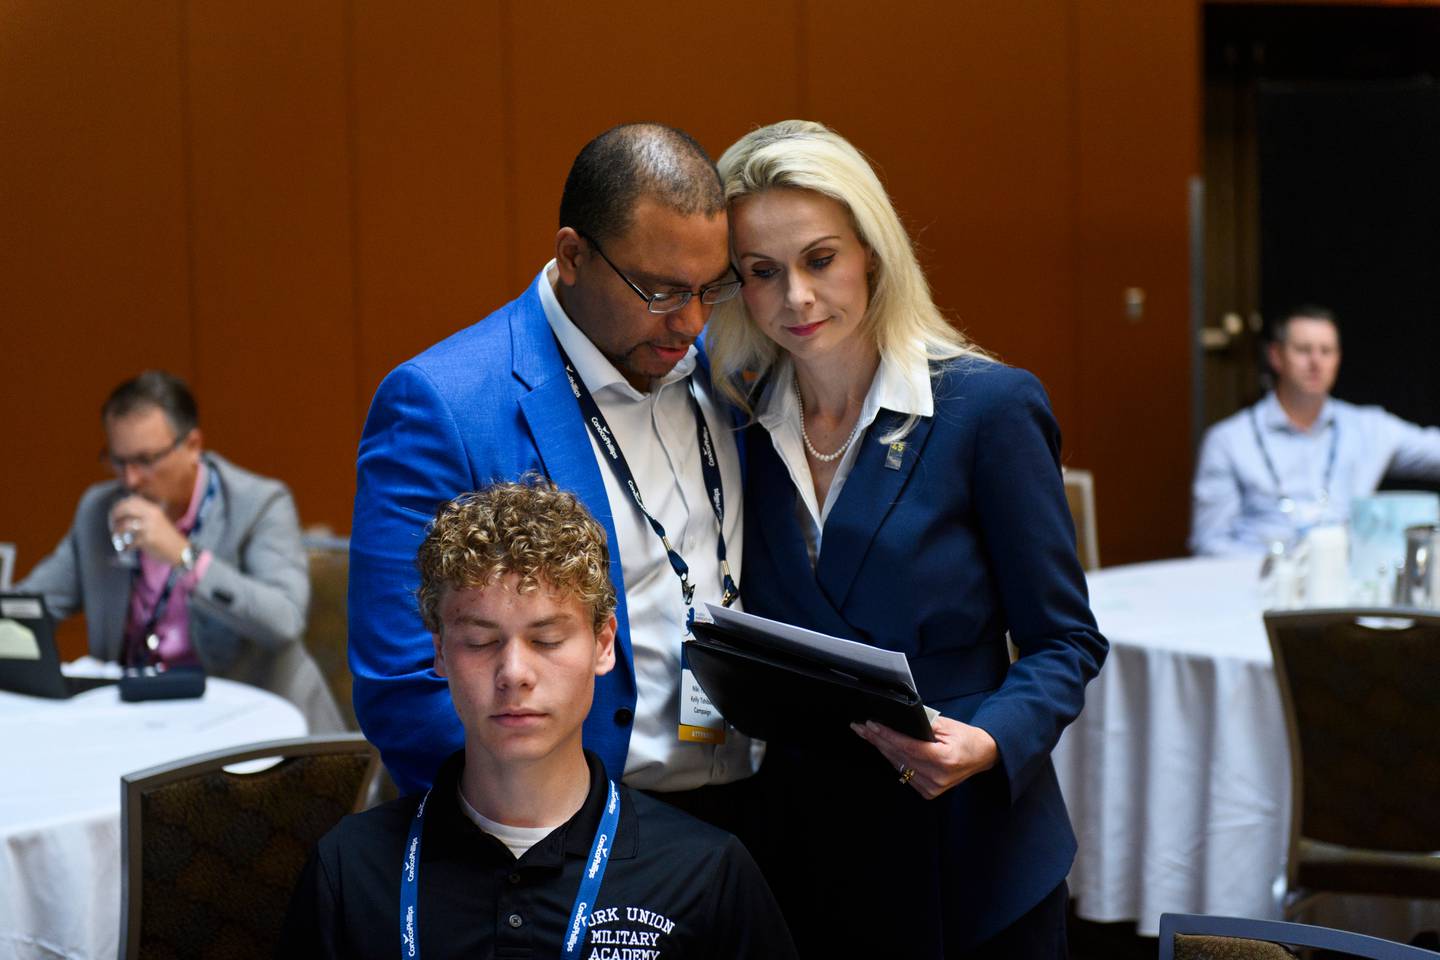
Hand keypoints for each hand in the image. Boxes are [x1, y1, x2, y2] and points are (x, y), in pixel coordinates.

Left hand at [110, 496, 188, 566]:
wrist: (180, 550)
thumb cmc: (167, 537)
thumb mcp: (158, 520)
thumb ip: (144, 515)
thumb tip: (124, 512)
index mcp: (153, 509)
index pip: (131, 501)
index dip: (119, 505)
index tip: (114, 512)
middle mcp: (151, 516)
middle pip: (125, 509)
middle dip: (114, 516)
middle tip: (111, 524)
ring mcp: (149, 527)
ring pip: (124, 526)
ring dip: (117, 532)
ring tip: (116, 538)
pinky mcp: (147, 540)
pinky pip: (130, 542)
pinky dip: (125, 547)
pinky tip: (126, 549)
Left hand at [850, 717, 998, 799]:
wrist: (982, 756)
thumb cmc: (966, 738)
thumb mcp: (948, 726)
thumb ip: (924, 725)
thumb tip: (899, 720)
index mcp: (944, 760)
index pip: (908, 746)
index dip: (887, 735)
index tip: (871, 725)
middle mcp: (937, 778)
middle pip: (900, 756)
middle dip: (878, 740)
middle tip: (860, 727)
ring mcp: (932, 788)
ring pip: (899, 765)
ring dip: (882, 749)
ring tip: (867, 734)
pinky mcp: (928, 792)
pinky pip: (905, 773)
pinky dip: (894, 759)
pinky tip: (882, 747)